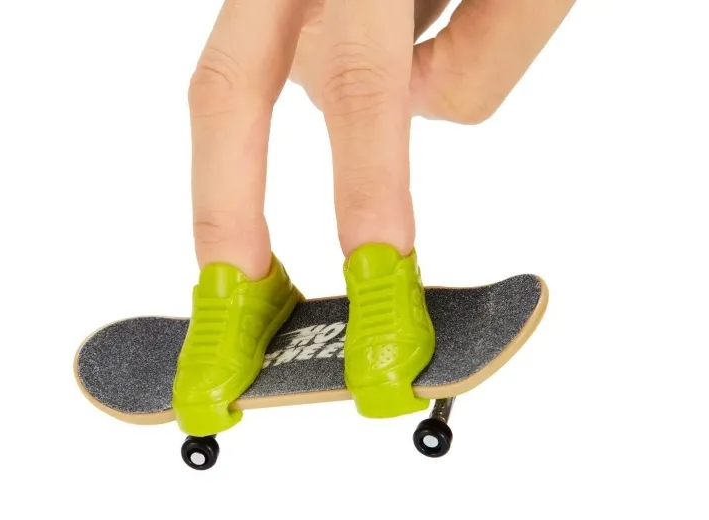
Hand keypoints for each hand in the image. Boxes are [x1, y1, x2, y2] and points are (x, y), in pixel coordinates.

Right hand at [187, 0, 574, 278]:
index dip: (361, 194)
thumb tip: (408, 108)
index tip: (374, 286)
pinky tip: (388, 25)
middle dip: (223, 208)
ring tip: (403, 56)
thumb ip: (487, 50)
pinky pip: (292, 52)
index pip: (363, 86)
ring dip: (330, 104)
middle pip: (224, 89)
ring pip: (268, 75)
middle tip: (232, 301)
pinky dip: (328, 71)